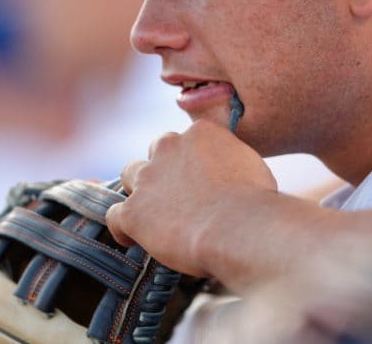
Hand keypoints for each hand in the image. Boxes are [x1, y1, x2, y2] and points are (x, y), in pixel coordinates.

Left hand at [105, 119, 278, 277]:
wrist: (239, 228)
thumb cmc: (255, 202)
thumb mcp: (251, 164)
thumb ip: (230, 159)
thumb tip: (228, 170)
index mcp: (200, 133)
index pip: (188, 138)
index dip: (192, 159)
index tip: (200, 177)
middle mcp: (168, 148)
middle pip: (157, 151)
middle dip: (164, 168)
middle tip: (179, 194)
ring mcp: (148, 179)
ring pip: (130, 174)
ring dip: (139, 189)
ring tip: (152, 213)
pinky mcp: (134, 211)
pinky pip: (115, 215)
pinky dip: (122, 226)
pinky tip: (132, 238)